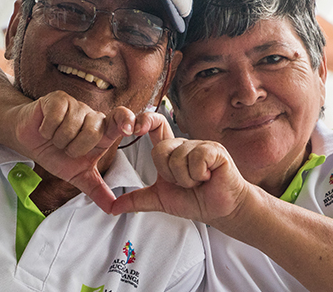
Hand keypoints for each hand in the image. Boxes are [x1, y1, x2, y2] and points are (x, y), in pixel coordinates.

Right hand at [9, 91, 136, 212]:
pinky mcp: (57, 99)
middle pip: (92, 132)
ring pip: (71, 127)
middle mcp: (92, 116)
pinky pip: (55, 117)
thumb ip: (97, 190)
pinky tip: (45, 129)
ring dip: (58, 140)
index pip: (120, 120)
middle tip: (66, 148)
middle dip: (74, 148)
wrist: (29, 139)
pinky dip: (47, 129)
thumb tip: (112, 210)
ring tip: (54, 138)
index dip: (127, 121)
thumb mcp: (78, 175)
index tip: (130, 129)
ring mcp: (75, 105)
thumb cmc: (56, 153)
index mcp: (102, 132)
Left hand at [111, 123, 249, 224]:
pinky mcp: (215, 151)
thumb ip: (137, 200)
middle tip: (184, 182)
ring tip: (199, 182)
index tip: (134, 129)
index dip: (144, 121)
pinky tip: (209, 178)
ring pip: (178, 158)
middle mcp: (184, 144)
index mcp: (171, 151)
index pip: (155, 125)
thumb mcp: (160, 200)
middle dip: (169, 174)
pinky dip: (199, 175)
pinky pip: (196, 159)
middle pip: (160, 150)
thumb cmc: (194, 200)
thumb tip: (112, 208)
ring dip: (186, 179)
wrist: (220, 210)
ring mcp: (201, 145)